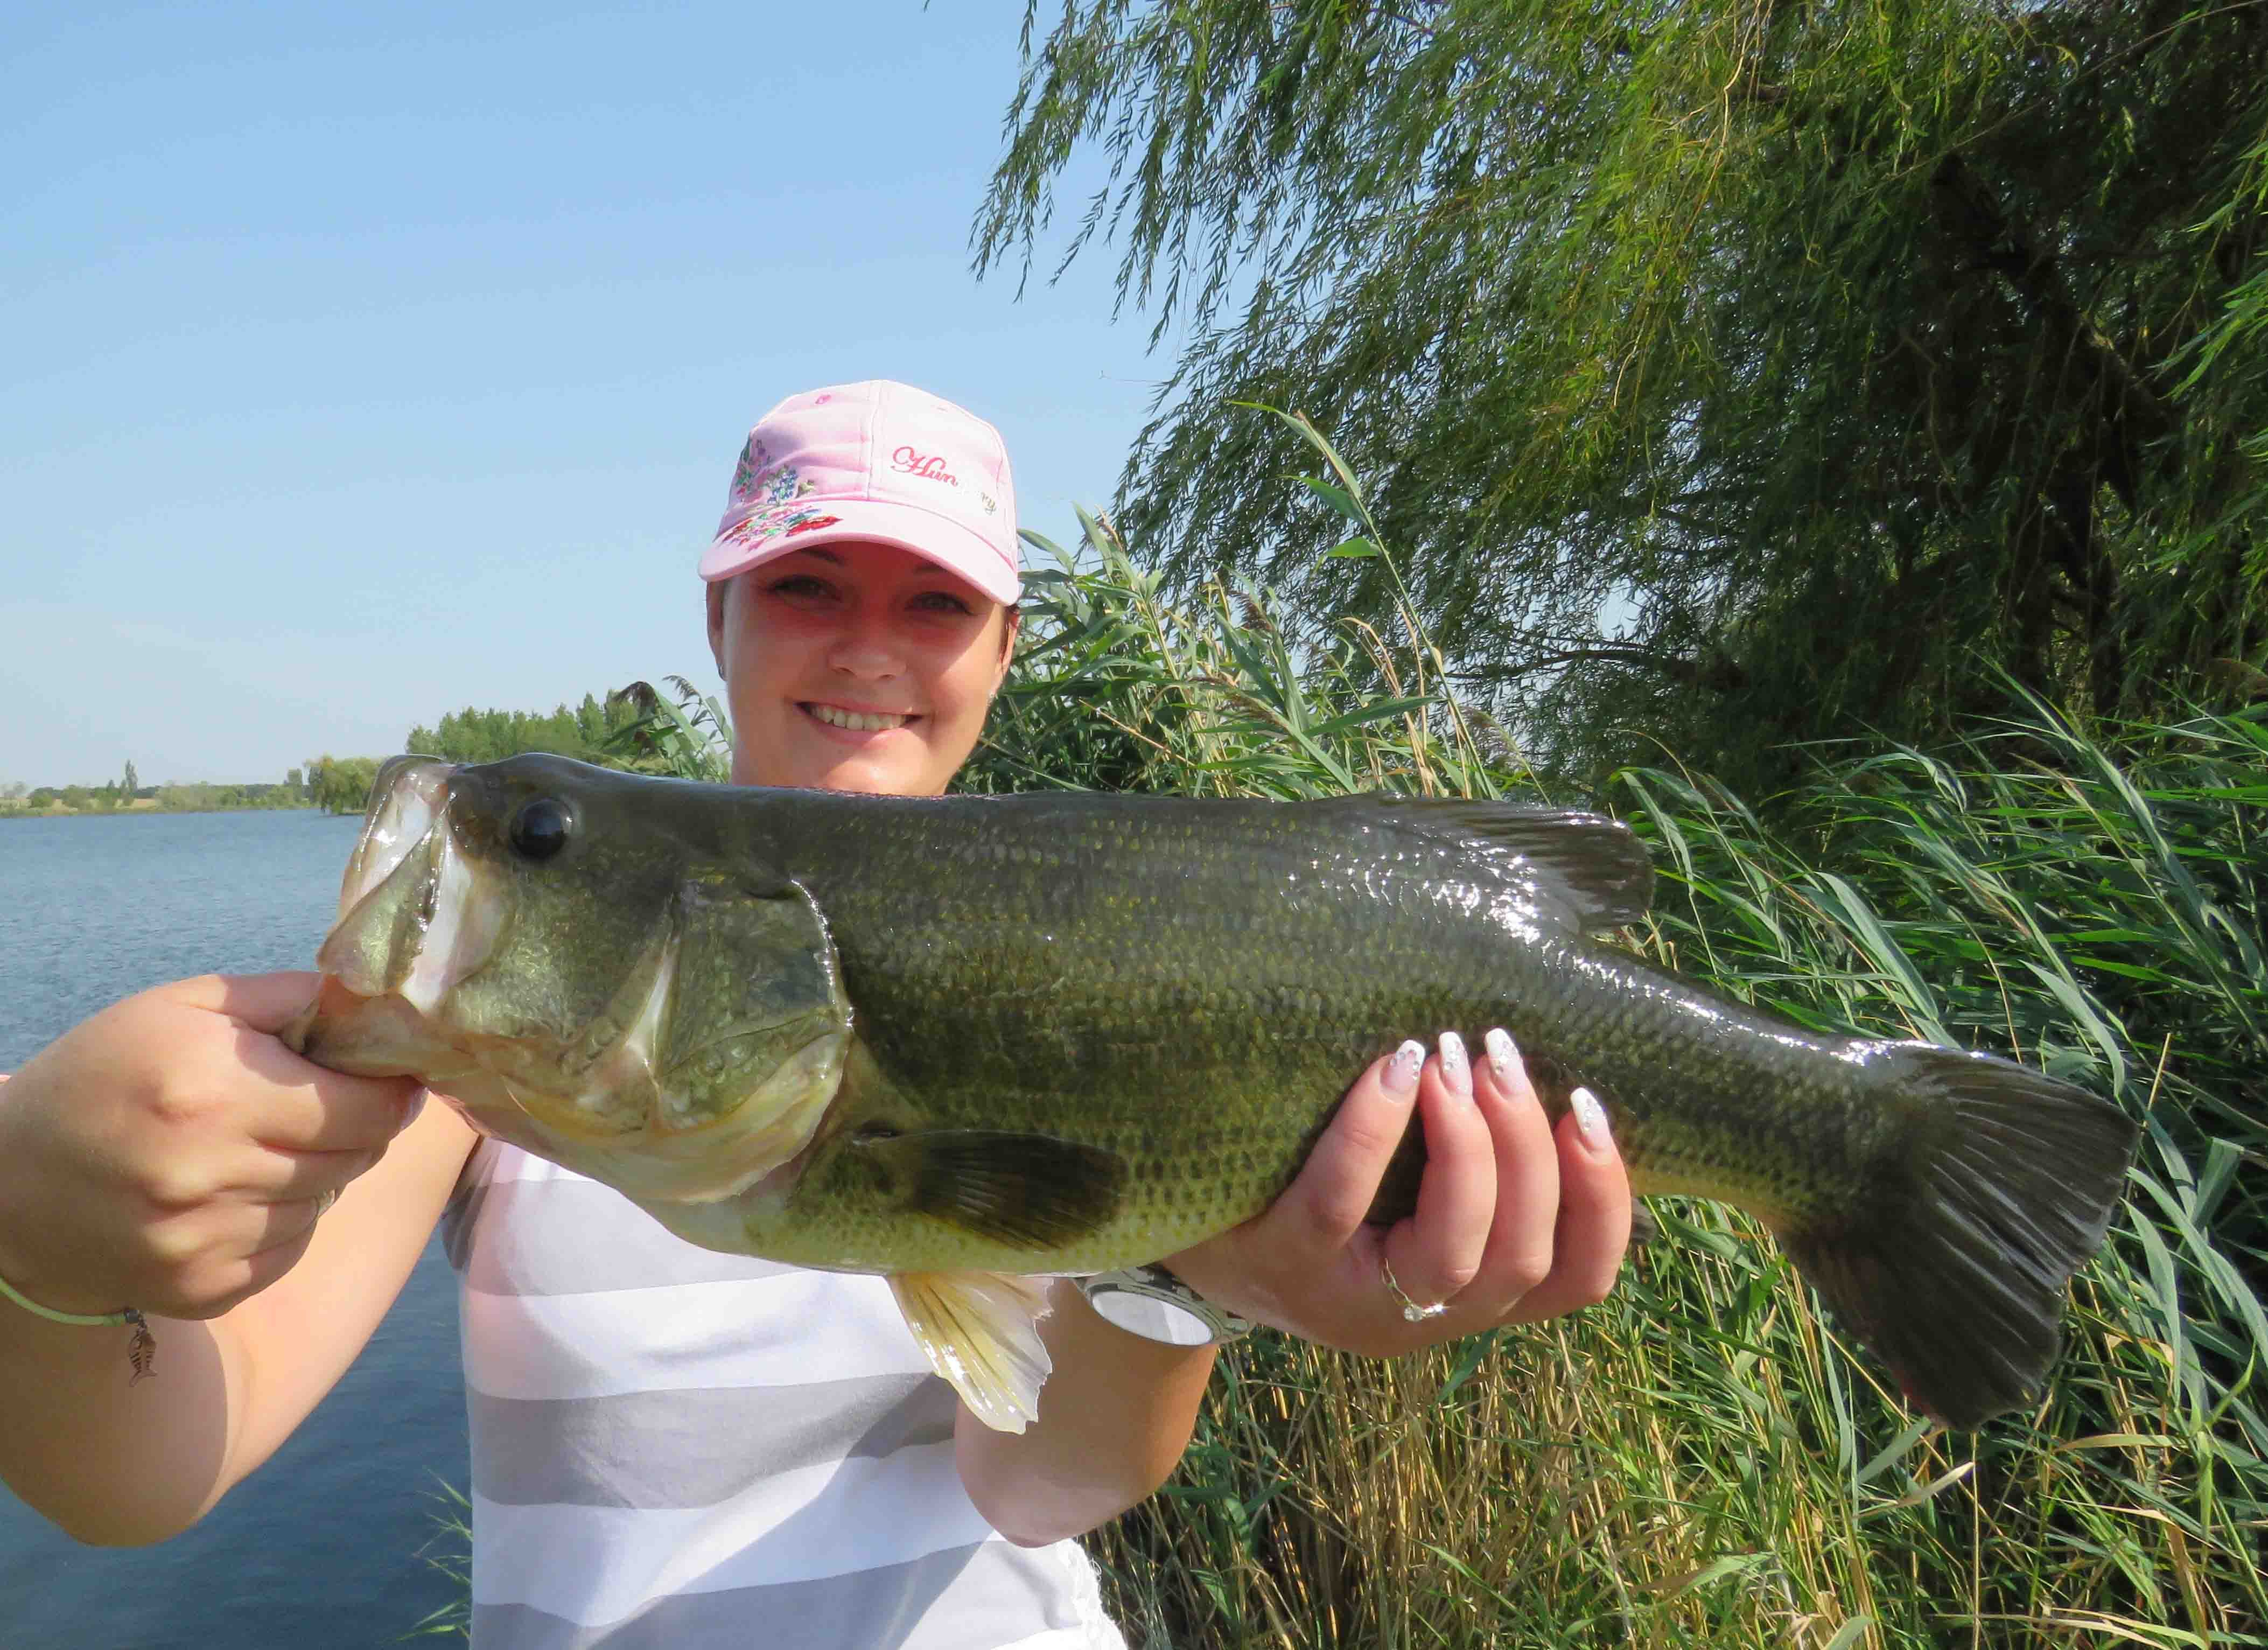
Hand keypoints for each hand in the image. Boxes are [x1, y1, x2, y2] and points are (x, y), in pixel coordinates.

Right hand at [0, 974, 424, 1322]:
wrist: (10, 1185)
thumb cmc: (103, 1078)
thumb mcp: (182, 1008)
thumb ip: (285, 997)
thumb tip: (371, 1000)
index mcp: (215, 1093)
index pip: (367, 1107)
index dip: (392, 1091)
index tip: (389, 1080)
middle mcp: (211, 1174)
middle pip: (355, 1156)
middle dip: (355, 1127)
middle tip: (319, 1108)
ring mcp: (206, 1241)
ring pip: (325, 1202)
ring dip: (314, 1174)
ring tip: (256, 1150)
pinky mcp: (203, 1288)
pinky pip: (289, 1248)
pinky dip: (280, 1221)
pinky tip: (231, 1196)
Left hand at [1164, 1030, 1630, 1355]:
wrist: (1182, 1239)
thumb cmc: (1310, 1199)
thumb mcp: (1397, 1199)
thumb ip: (1465, 1169)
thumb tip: (1535, 1068)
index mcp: (1465, 1302)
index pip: (1576, 1280)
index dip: (1605, 1203)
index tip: (1590, 1109)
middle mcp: (1420, 1320)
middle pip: (1521, 1255)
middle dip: (1530, 1147)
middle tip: (1503, 1052)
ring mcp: (1350, 1301)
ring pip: (1453, 1250)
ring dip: (1472, 1143)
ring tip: (1457, 1055)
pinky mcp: (1283, 1264)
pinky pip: (1341, 1201)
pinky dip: (1375, 1130)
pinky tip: (1394, 1067)